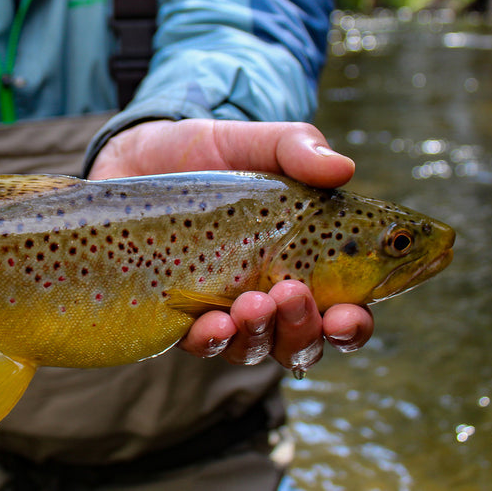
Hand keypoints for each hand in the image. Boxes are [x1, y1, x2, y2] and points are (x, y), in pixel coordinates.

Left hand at [88, 119, 373, 373]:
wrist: (139, 154)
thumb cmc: (211, 151)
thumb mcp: (256, 142)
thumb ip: (299, 149)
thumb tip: (344, 168)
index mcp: (305, 262)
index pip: (343, 310)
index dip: (352, 324)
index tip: (348, 314)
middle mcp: (270, 295)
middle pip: (302, 341)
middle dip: (304, 330)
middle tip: (292, 294)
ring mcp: (224, 308)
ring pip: (255, 348)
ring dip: (261, 334)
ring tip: (253, 303)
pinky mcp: (178, 312)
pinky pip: (199, 344)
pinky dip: (212, 341)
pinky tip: (214, 324)